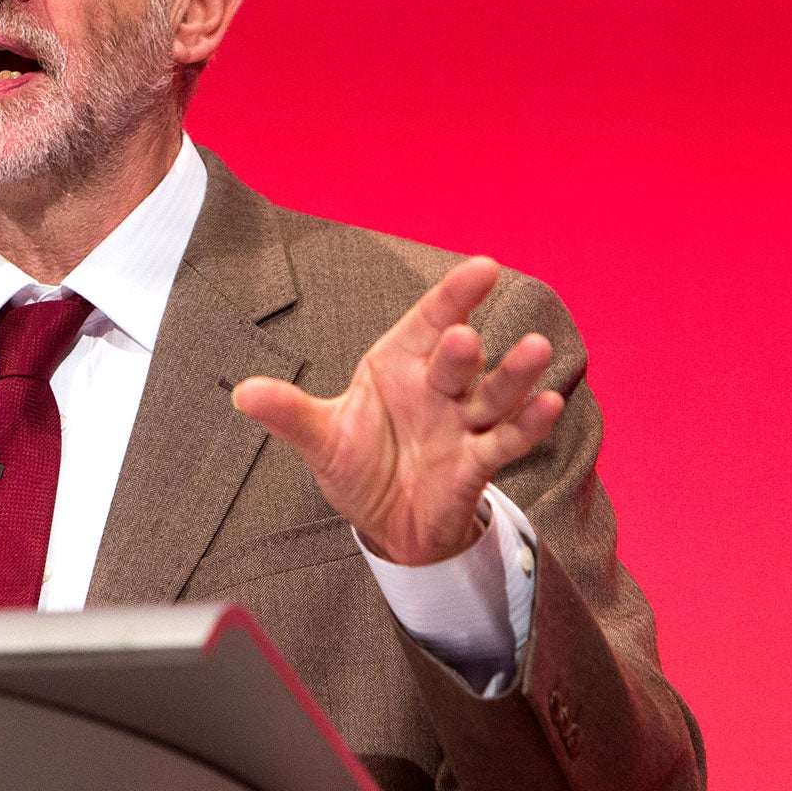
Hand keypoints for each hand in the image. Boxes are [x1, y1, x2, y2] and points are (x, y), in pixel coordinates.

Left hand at [233, 257, 562, 564]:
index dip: (455, 295)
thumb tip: (242, 392)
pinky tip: (549, 405)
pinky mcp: (477, 464)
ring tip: (537, 350)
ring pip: (494, 395)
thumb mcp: (321, 439)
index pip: (429, 321)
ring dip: (515, 376)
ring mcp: (461, 424)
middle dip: (462, 350)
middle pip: (457, 360)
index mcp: (398, 366)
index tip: (484, 267)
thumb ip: (289, 413)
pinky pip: (506, 441)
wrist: (386, 523)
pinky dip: (528, 425)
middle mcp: (437, 388)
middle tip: (463, 339)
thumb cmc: (358, 464)